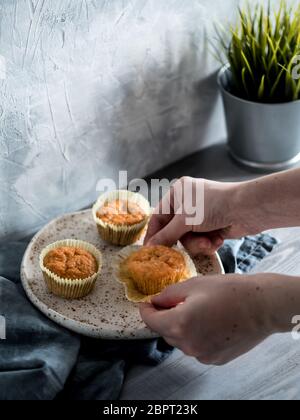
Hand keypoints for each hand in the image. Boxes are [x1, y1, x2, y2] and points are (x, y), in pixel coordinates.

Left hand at [140, 274, 297, 364]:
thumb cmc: (229, 291)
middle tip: (174, 300)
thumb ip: (169, 294)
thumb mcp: (194, 285)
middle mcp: (188, 345)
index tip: (146, 302)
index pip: (150, 321)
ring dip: (181, 326)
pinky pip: (196, 347)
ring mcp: (202, 355)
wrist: (262, 307)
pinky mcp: (215, 359)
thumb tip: (155, 301)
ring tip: (196, 310)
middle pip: (165, 331)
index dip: (146, 310)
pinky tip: (209, 322)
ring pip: (180, 340)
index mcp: (179, 324)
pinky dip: (195, 335)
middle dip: (165, 316)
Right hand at [144, 177, 262, 255]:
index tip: (149, 251)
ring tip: (209, 241)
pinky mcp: (212, 226)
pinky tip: (218, 238)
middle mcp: (187, 203)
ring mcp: (200, 215)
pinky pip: (202, 240)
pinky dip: (209, 242)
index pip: (158, 217)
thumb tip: (149, 247)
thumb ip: (167, 235)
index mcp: (177, 193)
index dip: (154, 235)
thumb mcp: (185, 220)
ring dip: (199, 243)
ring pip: (189, 238)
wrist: (247, 208)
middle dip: (185, 240)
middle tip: (186, 248)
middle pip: (174, 231)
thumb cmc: (213, 206)